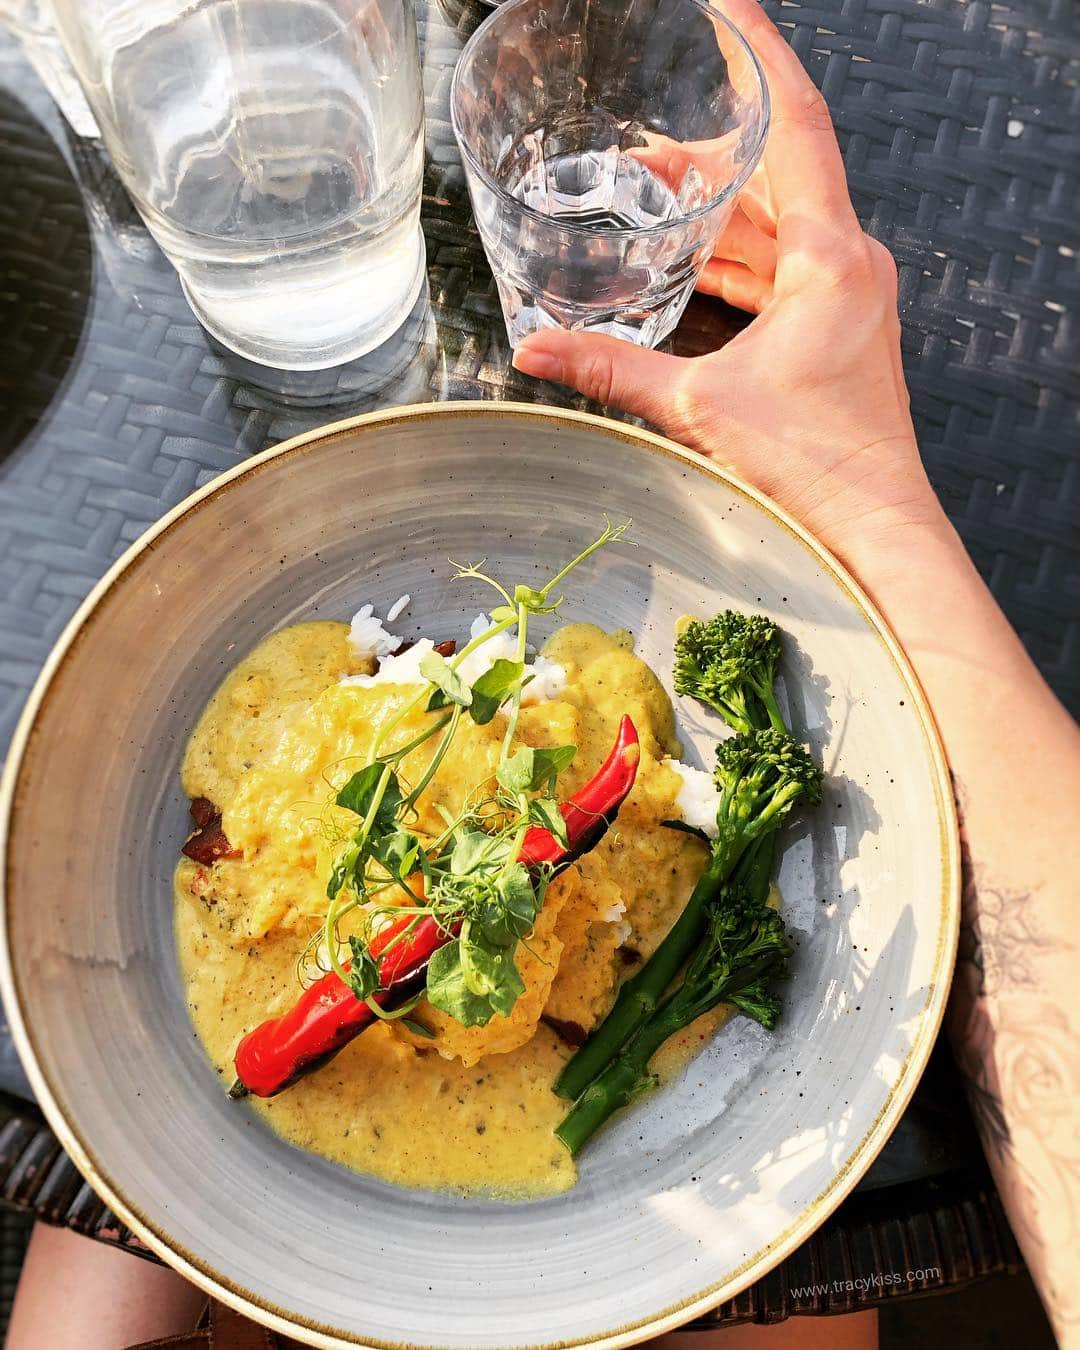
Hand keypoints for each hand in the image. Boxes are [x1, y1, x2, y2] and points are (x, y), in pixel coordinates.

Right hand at [512, 0, 942, 572]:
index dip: (759, 55)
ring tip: (647, 199)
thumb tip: (537, 352)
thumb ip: (612, 370)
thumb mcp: (699, 409)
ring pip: (776, 222)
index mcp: (829, 257)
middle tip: (639, 145)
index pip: (796, 121)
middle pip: (774, 172)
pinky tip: (688, 266)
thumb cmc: (818, 469)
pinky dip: (733, 258)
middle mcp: (848, 263)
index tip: (727, 12)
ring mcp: (847, 295)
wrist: (872, 530)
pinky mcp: (837, 327)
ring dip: (715, 209)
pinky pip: (782, 267)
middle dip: (703, 152)